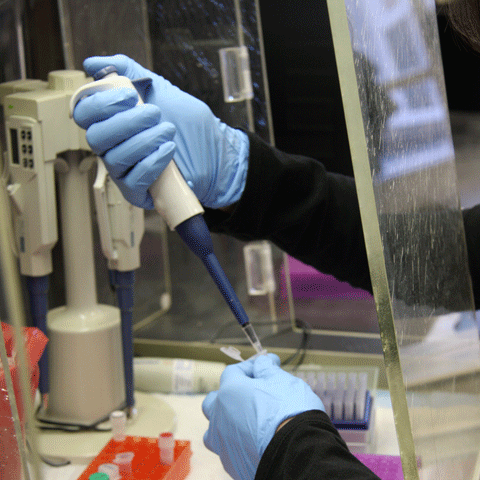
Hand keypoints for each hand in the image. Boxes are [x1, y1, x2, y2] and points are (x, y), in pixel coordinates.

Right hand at [73, 54, 248, 209]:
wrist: (216, 154)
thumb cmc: (189, 125)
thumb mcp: (162, 90)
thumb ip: (129, 73)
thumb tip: (94, 63)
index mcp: (113, 120)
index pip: (85, 113)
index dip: (100, 103)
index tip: (128, 96)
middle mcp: (113, 146)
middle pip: (95, 137)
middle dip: (126, 122)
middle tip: (154, 114)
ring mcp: (124, 170)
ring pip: (114, 158)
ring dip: (144, 141)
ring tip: (168, 131)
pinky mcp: (137, 191)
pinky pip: (132, 180)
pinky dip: (150, 163)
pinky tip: (168, 151)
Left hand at [202, 354, 324, 479]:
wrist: (297, 452)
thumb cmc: (289, 412)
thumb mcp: (281, 380)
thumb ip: (267, 368)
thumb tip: (262, 362)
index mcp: (230, 392)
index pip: (233, 372)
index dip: (249, 368)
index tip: (265, 367)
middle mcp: (220, 416)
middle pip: (214, 401)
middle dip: (229, 395)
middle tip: (250, 396)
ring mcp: (223, 442)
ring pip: (215, 429)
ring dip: (227, 423)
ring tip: (248, 423)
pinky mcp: (231, 464)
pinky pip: (228, 449)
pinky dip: (238, 444)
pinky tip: (255, 442)